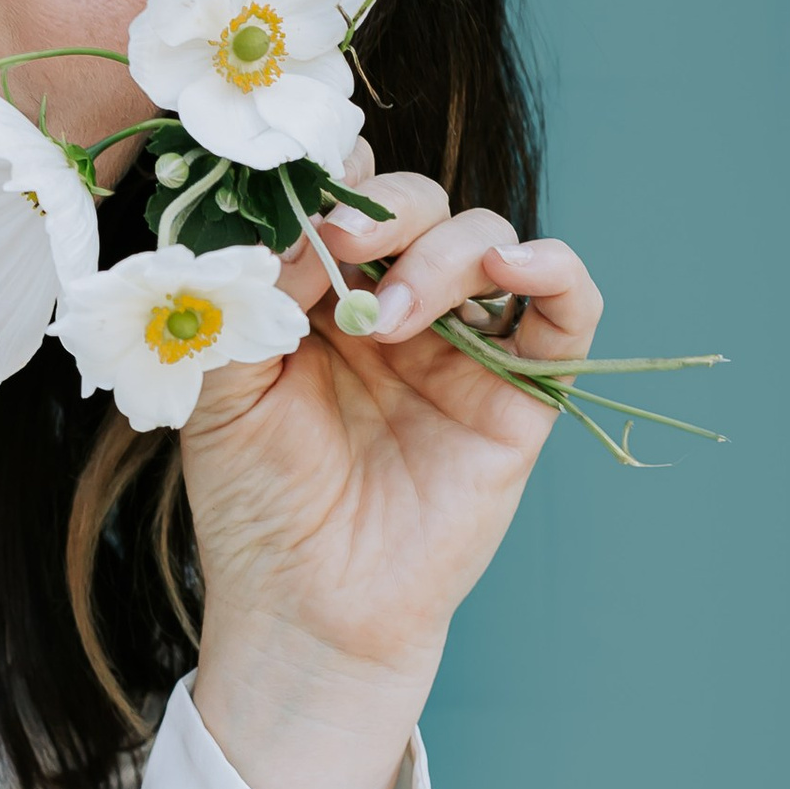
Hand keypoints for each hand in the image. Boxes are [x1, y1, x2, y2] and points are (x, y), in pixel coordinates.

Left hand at [181, 161, 599, 788]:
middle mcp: (399, 307)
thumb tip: (297, 218)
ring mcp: (465, 347)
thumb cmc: (257, 506)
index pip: (349, 200)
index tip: (306, 194)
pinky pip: (567, 310)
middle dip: (387, 213)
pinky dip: (556, 268)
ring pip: (487, 239)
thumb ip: (251, 298)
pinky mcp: (522, 393)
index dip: (335, 179)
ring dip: (446, 252)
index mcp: (323, 297)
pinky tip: (518, 265)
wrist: (308, 609)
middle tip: (344, 246)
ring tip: (394, 314)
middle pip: (421, 206)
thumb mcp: (222, 388)